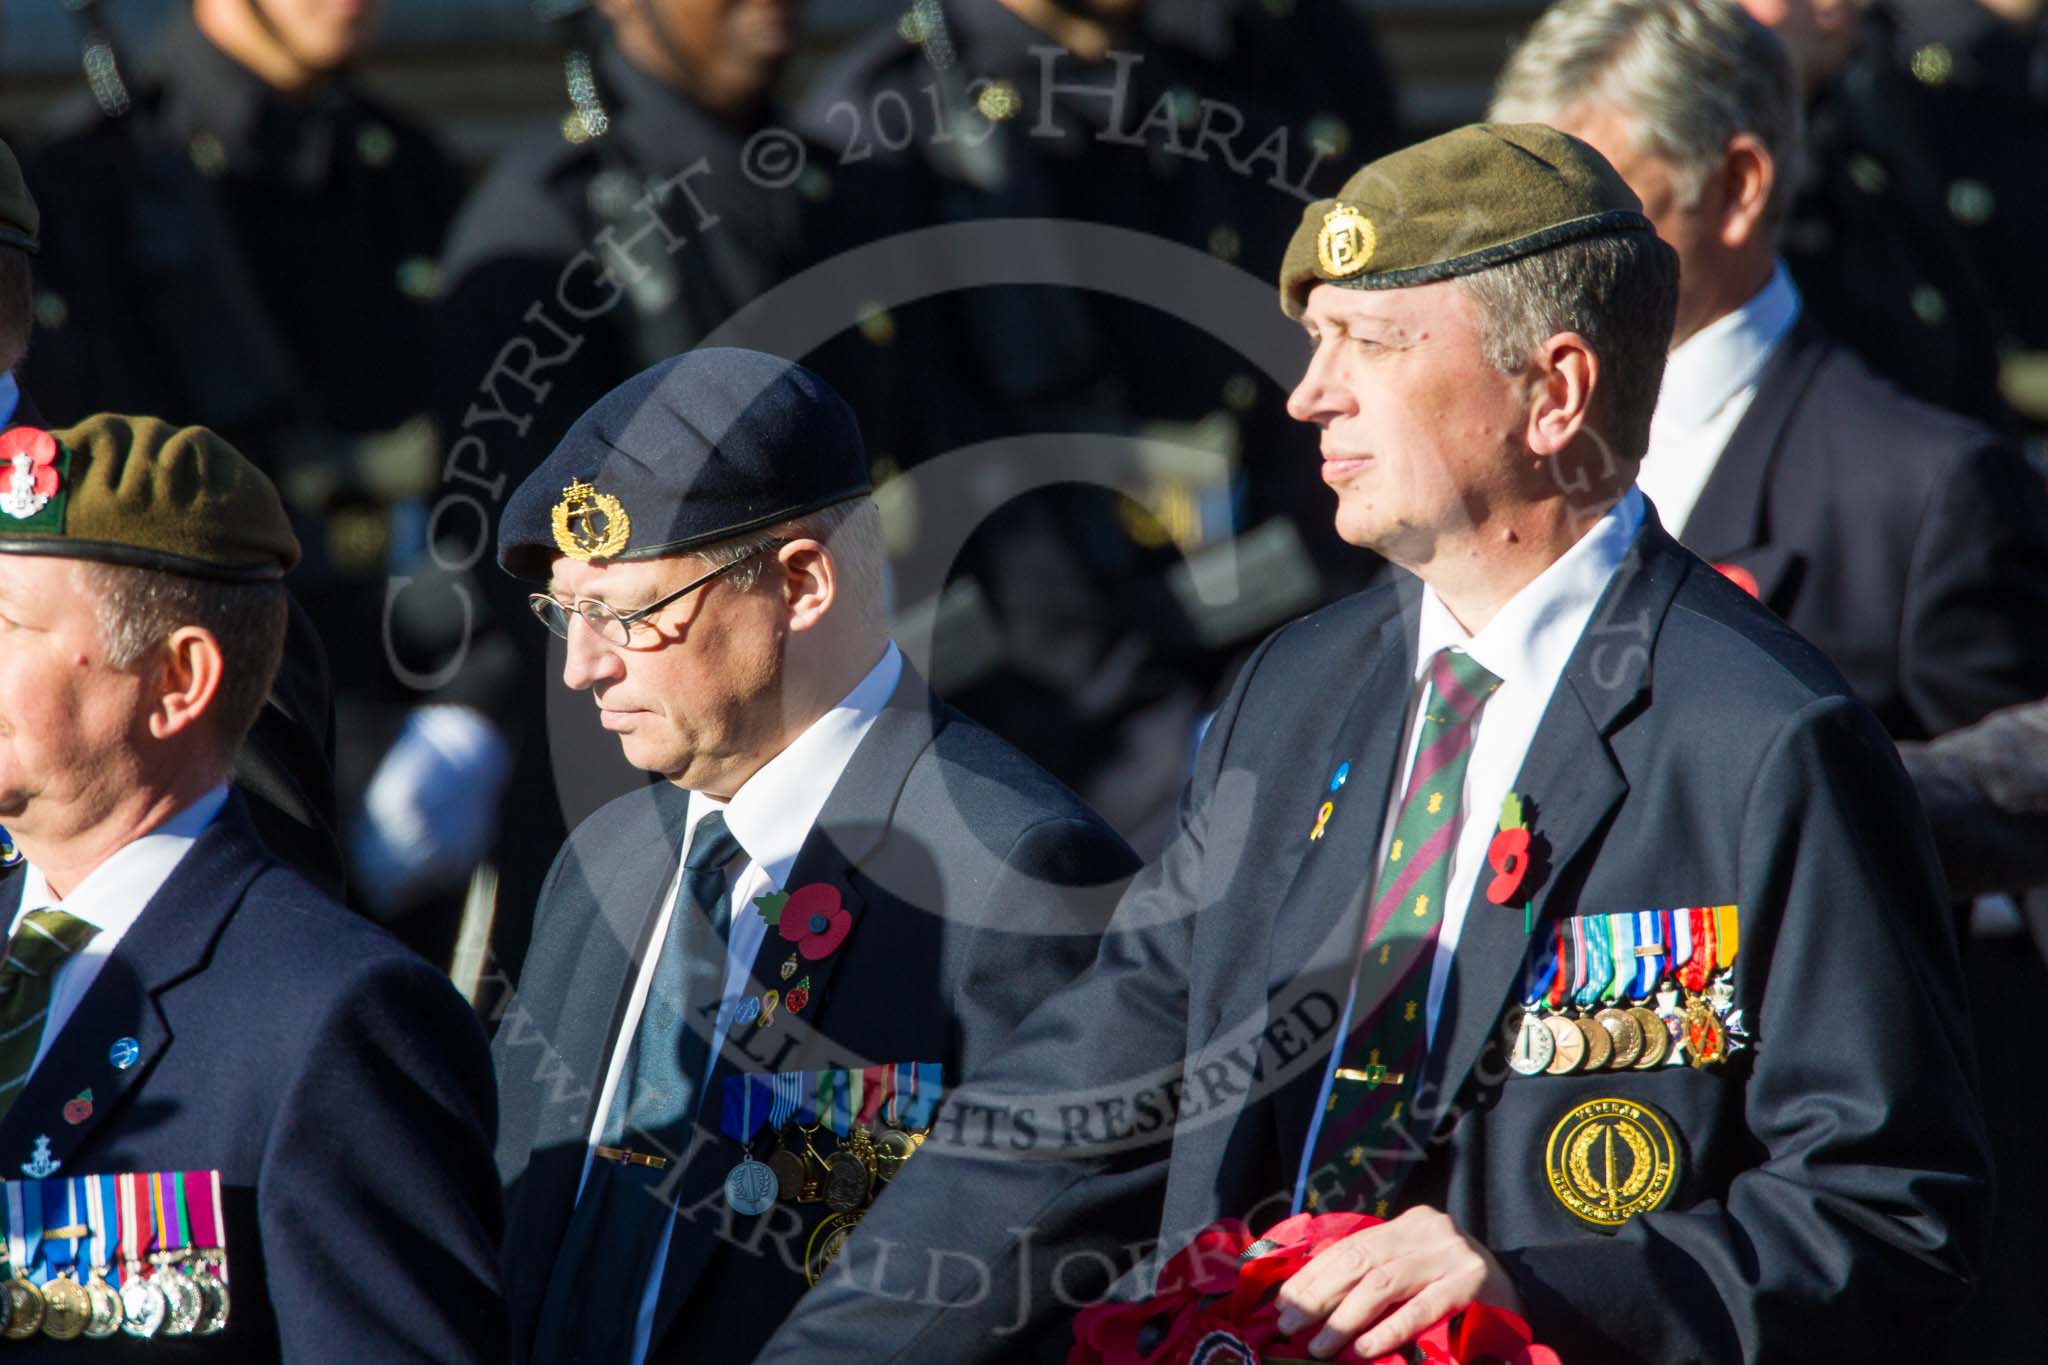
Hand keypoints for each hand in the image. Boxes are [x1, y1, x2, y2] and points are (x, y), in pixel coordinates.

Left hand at [1272, 1206, 1522, 1359]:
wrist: (1525, 1295)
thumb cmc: (1458, 1290)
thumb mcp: (1415, 1269)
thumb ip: (1375, 1274)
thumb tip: (1309, 1302)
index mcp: (1409, 1223)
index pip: (1350, 1247)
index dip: (1313, 1276)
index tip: (1283, 1303)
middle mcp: (1429, 1230)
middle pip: (1361, 1261)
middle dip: (1320, 1295)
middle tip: (1290, 1325)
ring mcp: (1451, 1255)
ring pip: (1384, 1283)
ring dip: (1345, 1318)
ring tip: (1318, 1347)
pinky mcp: (1472, 1284)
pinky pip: (1422, 1307)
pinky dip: (1389, 1329)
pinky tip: (1363, 1348)